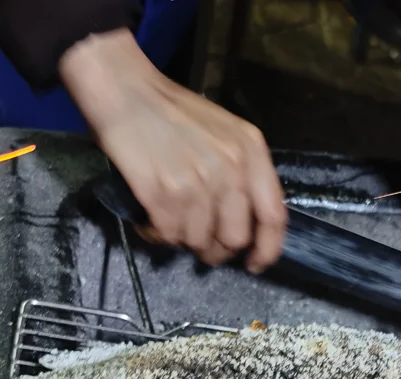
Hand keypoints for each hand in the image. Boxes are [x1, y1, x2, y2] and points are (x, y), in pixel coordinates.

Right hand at [61, 31, 286, 271]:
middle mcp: (231, 169)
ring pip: (199, 241)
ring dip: (182, 240)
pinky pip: (169, 236)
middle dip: (217, 249)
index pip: (273, 215)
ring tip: (168, 220)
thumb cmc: (173, 111)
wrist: (127, 92)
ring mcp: (198, 183)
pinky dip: (158, 235)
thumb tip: (243, 221)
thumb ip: (241, 171)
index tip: (255, 263)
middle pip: (235, 237)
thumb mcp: (225, 132)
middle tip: (200, 244)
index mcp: (251, 151)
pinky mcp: (164, 193)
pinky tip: (151, 220)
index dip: (267, 248)